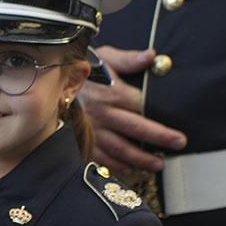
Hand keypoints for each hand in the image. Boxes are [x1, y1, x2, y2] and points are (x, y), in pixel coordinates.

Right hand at [82, 46, 187, 173]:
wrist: (47, 85)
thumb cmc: (78, 71)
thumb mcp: (102, 58)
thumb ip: (128, 59)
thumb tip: (152, 56)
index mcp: (110, 95)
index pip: (142, 109)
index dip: (162, 122)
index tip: (178, 134)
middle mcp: (102, 115)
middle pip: (135, 131)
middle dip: (158, 140)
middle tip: (178, 145)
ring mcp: (91, 131)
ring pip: (119, 150)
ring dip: (140, 159)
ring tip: (157, 164)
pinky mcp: (81, 142)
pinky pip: (101, 158)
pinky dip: (116, 167)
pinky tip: (129, 170)